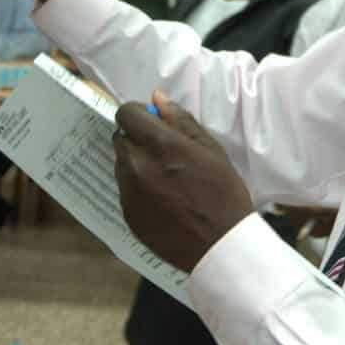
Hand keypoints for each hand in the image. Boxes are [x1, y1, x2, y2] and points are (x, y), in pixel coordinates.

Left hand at [113, 90, 253, 272]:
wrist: (220, 245)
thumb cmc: (223, 194)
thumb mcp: (210, 150)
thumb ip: (181, 121)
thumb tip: (157, 98)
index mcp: (160, 145)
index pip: (127, 114)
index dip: (139, 114)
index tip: (152, 122)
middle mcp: (138, 166)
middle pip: (121, 138)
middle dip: (138, 138)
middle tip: (163, 152)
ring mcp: (129, 193)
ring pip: (121, 164)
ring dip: (137, 162)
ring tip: (166, 179)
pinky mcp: (128, 214)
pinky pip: (125, 189)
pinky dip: (138, 187)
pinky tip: (163, 199)